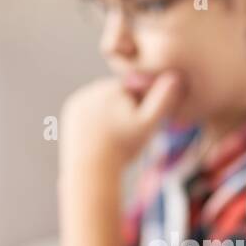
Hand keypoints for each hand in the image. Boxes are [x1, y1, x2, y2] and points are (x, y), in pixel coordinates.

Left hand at [60, 71, 183, 163]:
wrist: (90, 168)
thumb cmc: (123, 149)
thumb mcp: (148, 125)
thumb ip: (162, 101)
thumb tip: (175, 76)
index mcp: (113, 87)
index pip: (136, 91)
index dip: (142, 109)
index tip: (138, 127)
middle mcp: (93, 89)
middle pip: (118, 96)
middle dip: (125, 111)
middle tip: (125, 135)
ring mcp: (79, 100)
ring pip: (103, 104)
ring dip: (110, 116)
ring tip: (113, 137)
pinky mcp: (70, 112)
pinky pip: (89, 111)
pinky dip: (96, 121)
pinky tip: (100, 135)